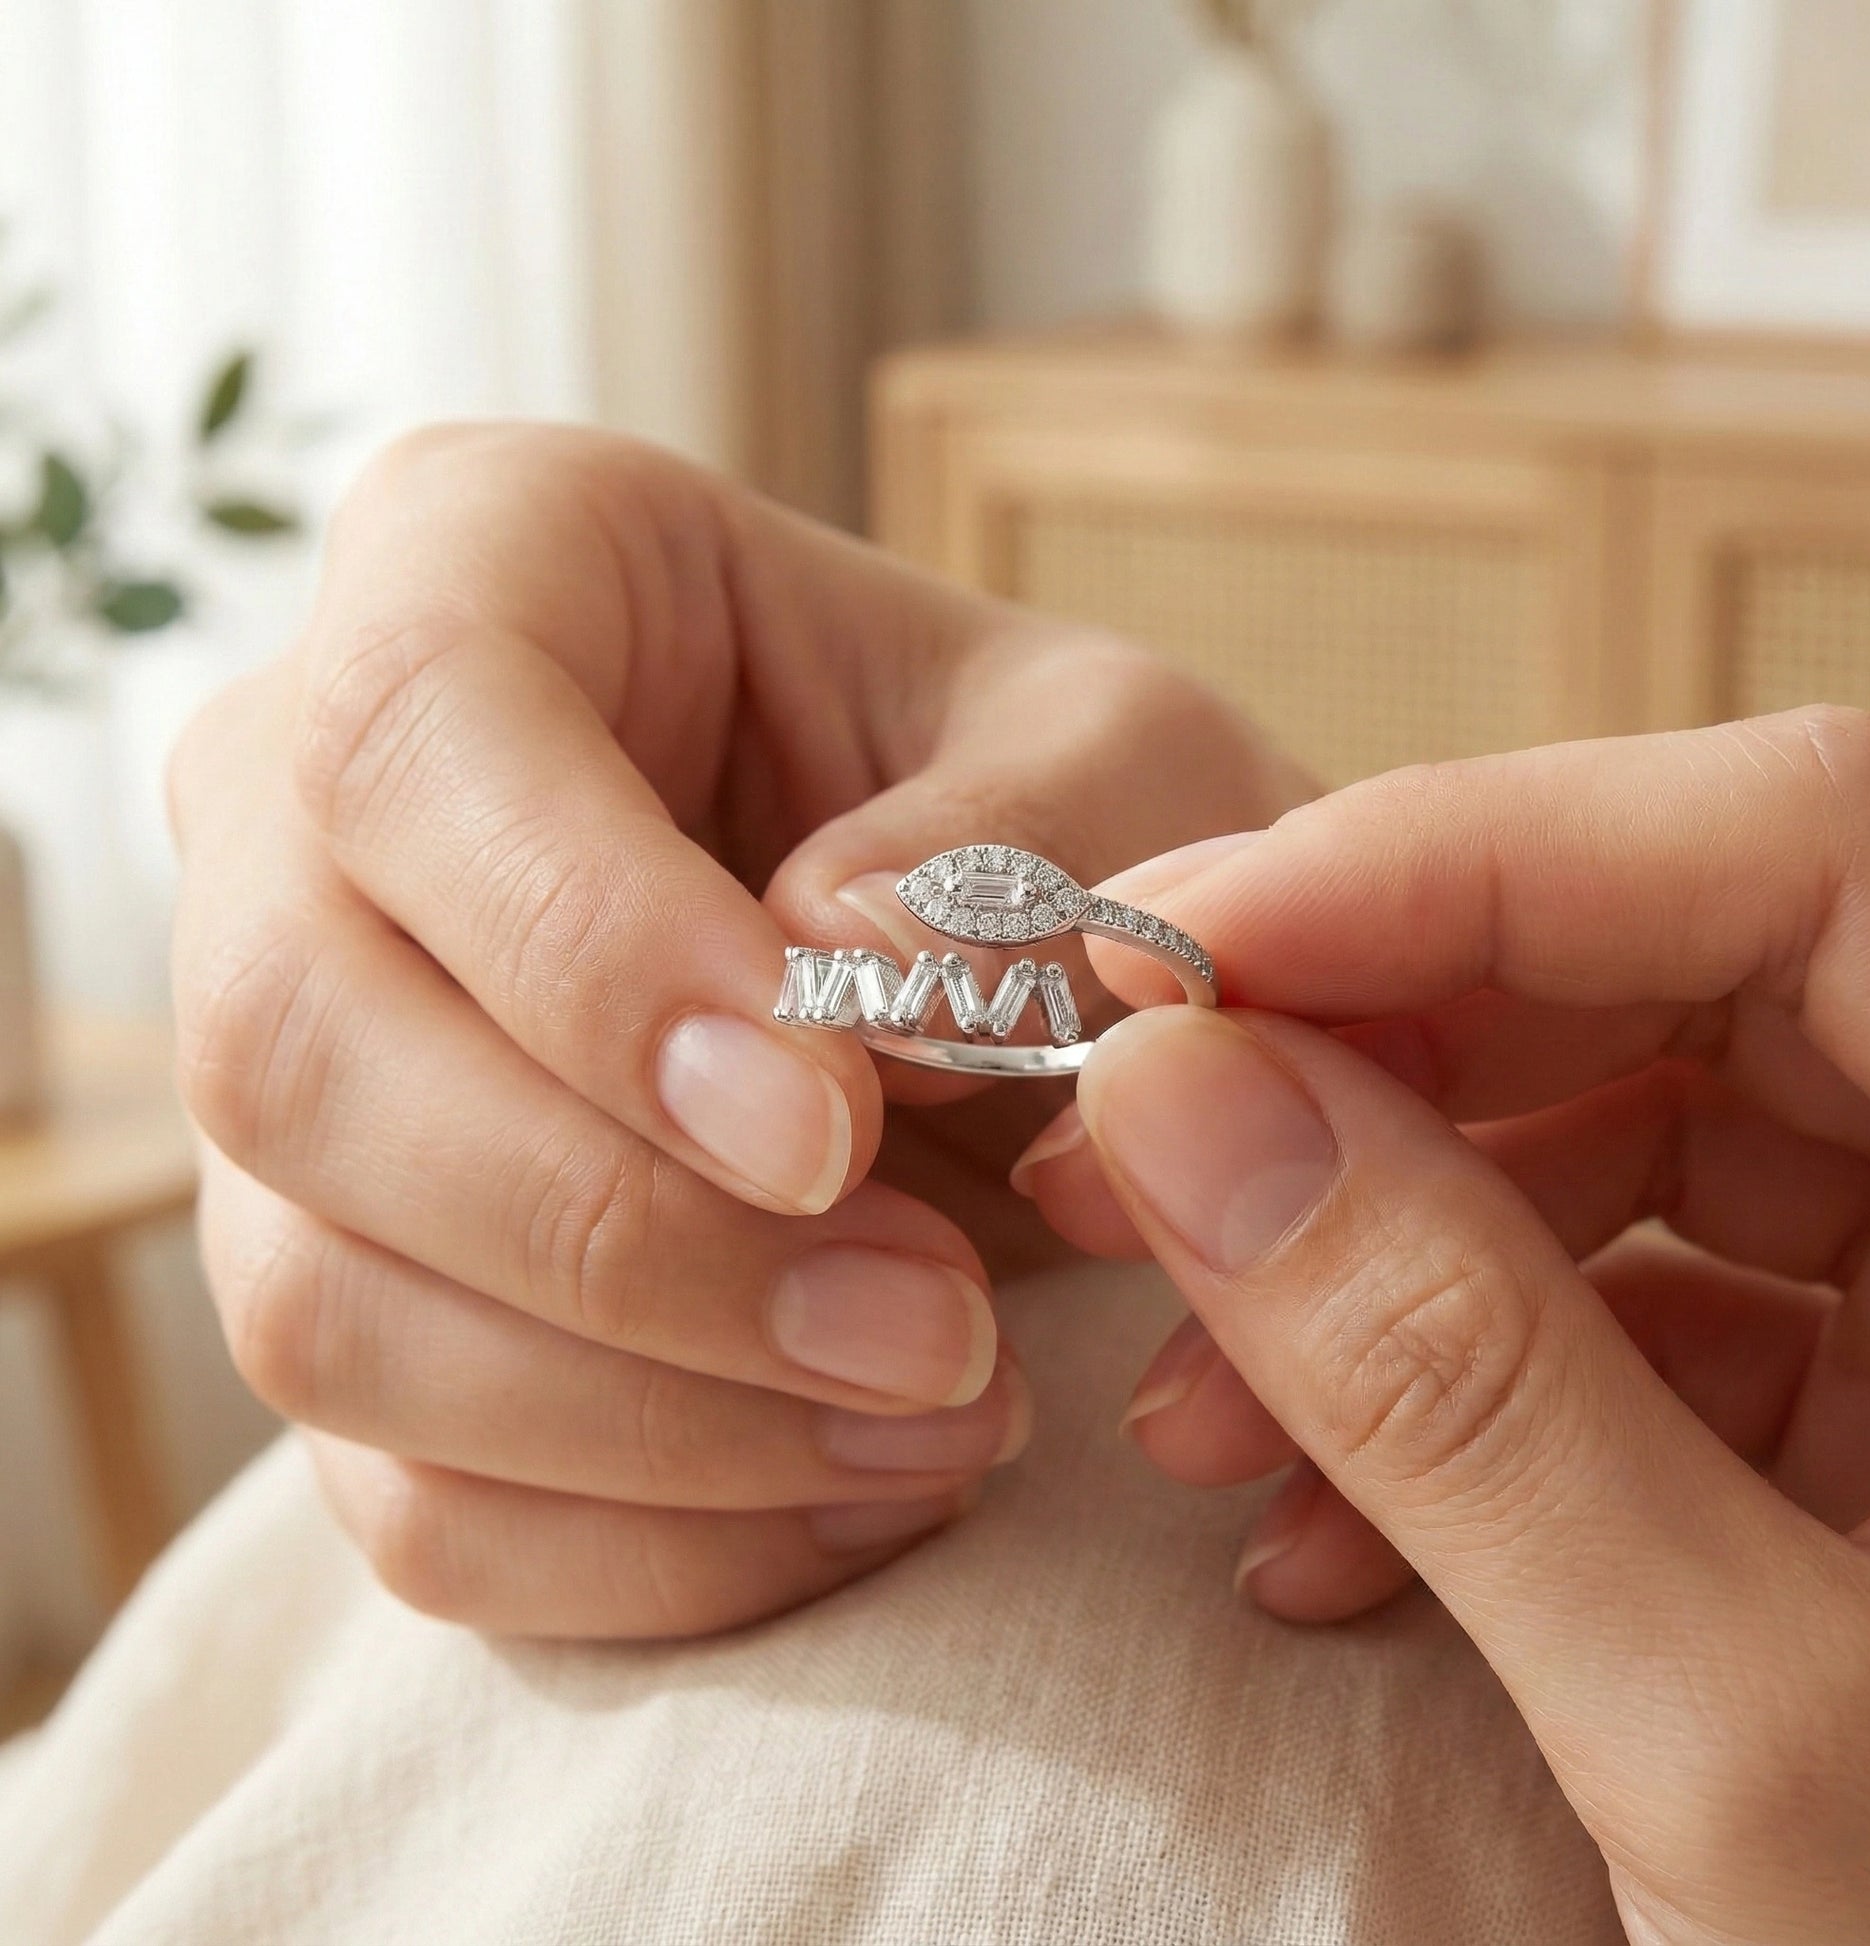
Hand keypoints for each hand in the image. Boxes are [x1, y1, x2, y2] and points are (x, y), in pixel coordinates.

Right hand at [171, 424, 1301, 1639]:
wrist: (993, 962)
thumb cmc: (1047, 813)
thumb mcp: (1115, 770)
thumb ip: (1006, 857)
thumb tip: (836, 982)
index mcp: (482, 567)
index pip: (418, 734)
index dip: (592, 952)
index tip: (829, 1127)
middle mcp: (317, 819)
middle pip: (299, 1046)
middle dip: (623, 1236)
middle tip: (929, 1326)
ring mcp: (311, 1084)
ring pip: (322, 1305)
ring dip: (648, 1416)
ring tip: (940, 1411)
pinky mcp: (366, 1296)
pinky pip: (401, 1491)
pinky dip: (637, 1541)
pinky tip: (852, 1489)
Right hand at [1020, 709, 1869, 1943]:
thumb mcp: (1744, 1743)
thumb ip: (1457, 1390)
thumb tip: (1177, 1095)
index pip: (1821, 853)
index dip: (1475, 852)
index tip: (1185, 947)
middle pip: (1681, 964)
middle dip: (1362, 1038)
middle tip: (1118, 1117)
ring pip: (1618, 1128)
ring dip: (1361, 1234)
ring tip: (1185, 1392)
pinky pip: (1620, 1298)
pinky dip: (1436, 1375)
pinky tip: (1309, 1512)